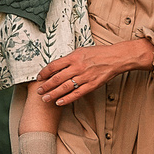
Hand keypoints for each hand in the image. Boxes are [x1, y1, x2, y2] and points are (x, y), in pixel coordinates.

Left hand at [35, 38, 153, 107]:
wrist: (116, 58)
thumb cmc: (99, 53)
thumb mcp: (81, 51)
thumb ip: (69, 58)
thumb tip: (57, 66)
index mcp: (74, 57)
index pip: (54, 65)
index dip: (44, 72)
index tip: (39, 77)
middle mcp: (78, 67)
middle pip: (57, 78)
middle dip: (46, 86)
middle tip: (38, 91)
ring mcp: (85, 77)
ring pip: (65, 87)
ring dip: (53, 94)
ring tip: (45, 99)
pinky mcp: (92, 85)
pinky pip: (77, 94)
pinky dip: (67, 99)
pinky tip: (59, 102)